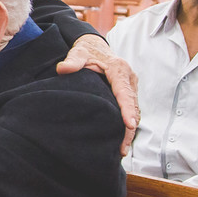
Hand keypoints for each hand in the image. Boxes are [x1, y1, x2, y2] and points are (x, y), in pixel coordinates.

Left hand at [55, 34, 138, 154]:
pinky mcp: (129, 92)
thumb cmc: (87, 51)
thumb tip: (63, 68)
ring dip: (130, 130)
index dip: (127, 110)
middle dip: (129, 128)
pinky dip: (128, 124)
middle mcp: (129, 78)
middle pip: (133, 106)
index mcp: (119, 69)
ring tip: (122, 149)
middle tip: (122, 148)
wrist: (95, 47)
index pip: (125, 93)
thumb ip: (72, 61)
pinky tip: (122, 139)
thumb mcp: (78, 53)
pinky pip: (132, 110)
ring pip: (135, 111)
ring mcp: (131, 86)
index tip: (128, 125)